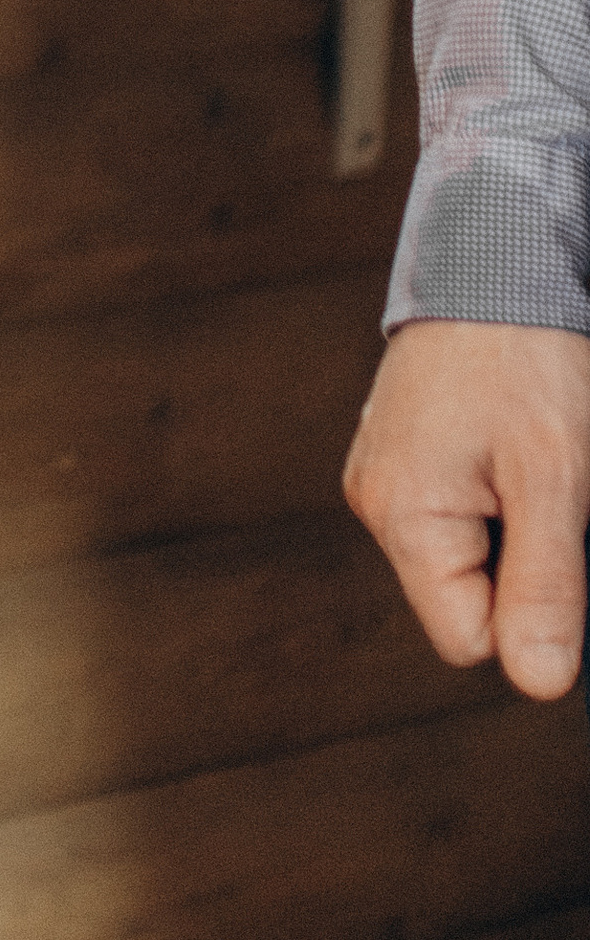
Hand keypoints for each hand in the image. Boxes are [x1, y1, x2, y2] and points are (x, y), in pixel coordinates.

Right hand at [343, 319, 589, 697]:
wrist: (500, 256)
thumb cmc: (527, 357)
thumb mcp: (555, 478)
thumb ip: (545, 584)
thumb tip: (538, 684)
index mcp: (400, 513)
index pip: (469, 639)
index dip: (529, 612)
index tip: (562, 544)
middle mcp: (377, 499)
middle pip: (467, 598)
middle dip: (523, 563)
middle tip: (553, 491)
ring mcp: (387, 474)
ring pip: (469, 556)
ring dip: (515, 528)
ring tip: (533, 460)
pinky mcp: (406, 454)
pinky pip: (460, 514)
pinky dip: (499, 496)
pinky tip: (513, 449)